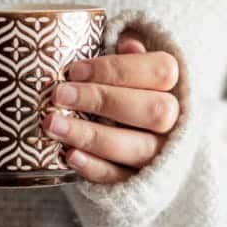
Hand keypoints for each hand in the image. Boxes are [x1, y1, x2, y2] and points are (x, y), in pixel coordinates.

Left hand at [44, 31, 179, 183]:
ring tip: (52, 125)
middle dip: (102, 100)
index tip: (74, 70)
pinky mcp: (141, 182)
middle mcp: (175, 122)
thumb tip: (126, 44)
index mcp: (175, 87)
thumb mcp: (128, 72)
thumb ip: (128, 58)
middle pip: (153, 110)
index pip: (160, 71)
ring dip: (90, 135)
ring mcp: (161, 154)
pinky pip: (121, 177)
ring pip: (136, 147)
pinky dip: (94, 167)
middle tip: (59, 95)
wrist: (137, 139)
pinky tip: (69, 156)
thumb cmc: (124, 94)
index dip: (117, 69)